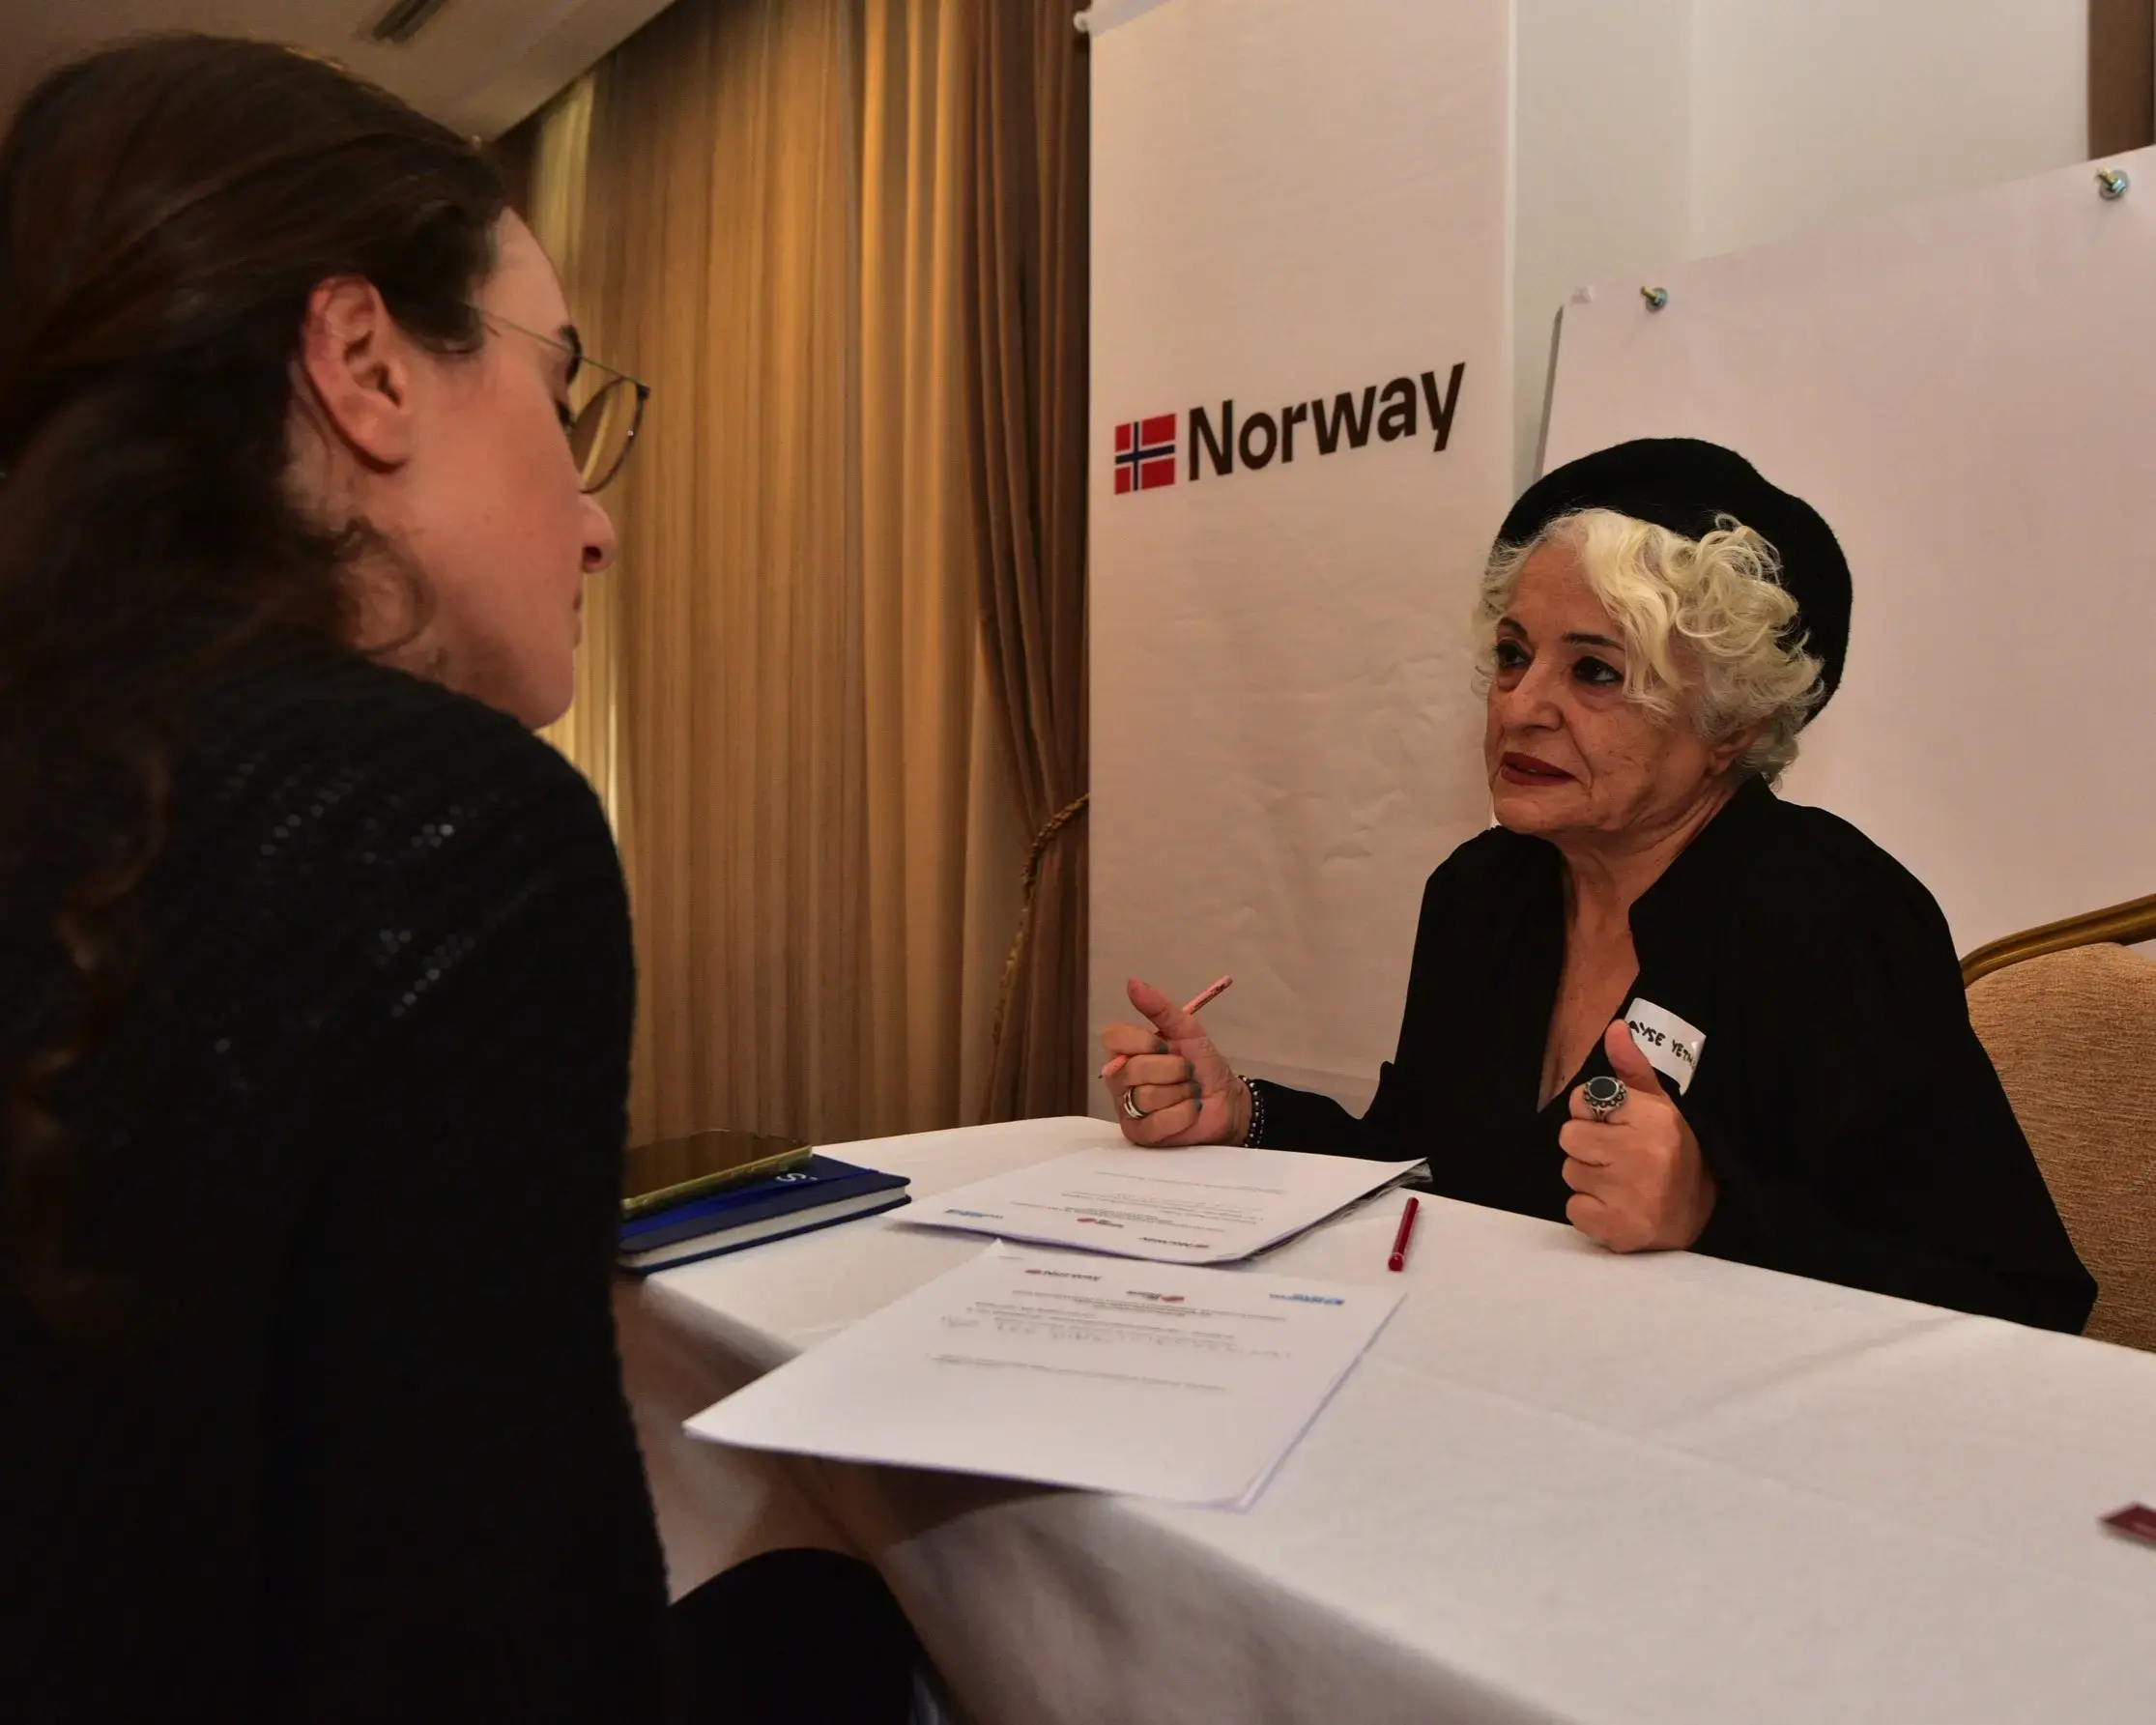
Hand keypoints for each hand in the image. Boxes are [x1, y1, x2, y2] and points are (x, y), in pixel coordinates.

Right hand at [1100, 976, 1244, 1147]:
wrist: (1227, 1100)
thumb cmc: (1203, 1065)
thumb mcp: (1188, 1032)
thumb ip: (1161, 1008)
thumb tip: (1133, 982)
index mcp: (1127, 1051)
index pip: (1113, 1037)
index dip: (1141, 1041)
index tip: (1165, 1044)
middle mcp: (1120, 1079)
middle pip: (1132, 1069)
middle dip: (1172, 1069)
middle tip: (1188, 1072)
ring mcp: (1127, 1109)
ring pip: (1146, 1096)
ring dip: (1181, 1093)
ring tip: (1190, 1093)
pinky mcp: (1140, 1135)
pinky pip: (1155, 1123)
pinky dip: (1183, 1114)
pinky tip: (1191, 1111)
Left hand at [1558, 1018, 1716, 1252]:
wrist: (1700, 1215)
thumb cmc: (1672, 1152)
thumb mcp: (1659, 1104)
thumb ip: (1632, 1067)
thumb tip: (1614, 1027)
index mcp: (1652, 1118)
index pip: (1583, 1100)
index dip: (1593, 1114)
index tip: (1615, 1126)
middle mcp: (1642, 1154)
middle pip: (1569, 1137)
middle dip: (1586, 1147)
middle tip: (1615, 1158)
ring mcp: (1630, 1195)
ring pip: (1569, 1173)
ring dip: (1588, 1179)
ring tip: (1619, 1183)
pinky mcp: (1618, 1228)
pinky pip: (1574, 1210)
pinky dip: (1589, 1211)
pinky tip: (1615, 1207)